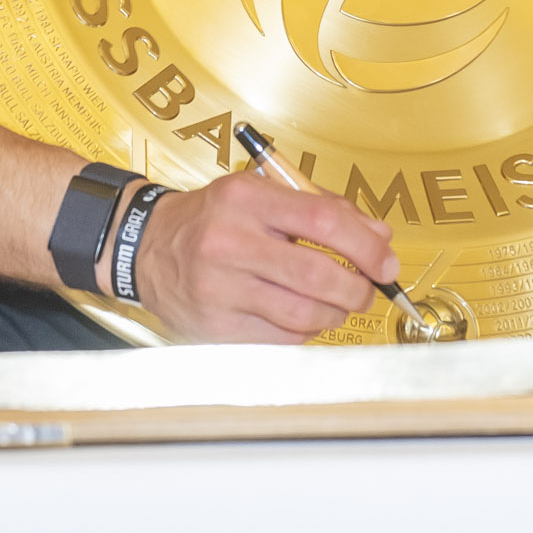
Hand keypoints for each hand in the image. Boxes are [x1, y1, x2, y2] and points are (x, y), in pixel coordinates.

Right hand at [125, 169, 395, 341]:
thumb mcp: (261, 195)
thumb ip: (322, 210)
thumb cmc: (213, 219)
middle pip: (318, 274)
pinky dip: (303, 331)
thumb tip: (378, 237)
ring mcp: (219, 286)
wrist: (146, 247)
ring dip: (333, 314)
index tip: (385, 264)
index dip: (367, 247)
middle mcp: (229, 240)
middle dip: (357, 289)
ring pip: (303, 313)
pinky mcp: (215, 324)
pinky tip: (299, 317)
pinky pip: (280, 337)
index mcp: (247, 198)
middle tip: (366, 292)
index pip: (324, 222)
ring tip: (334, 304)